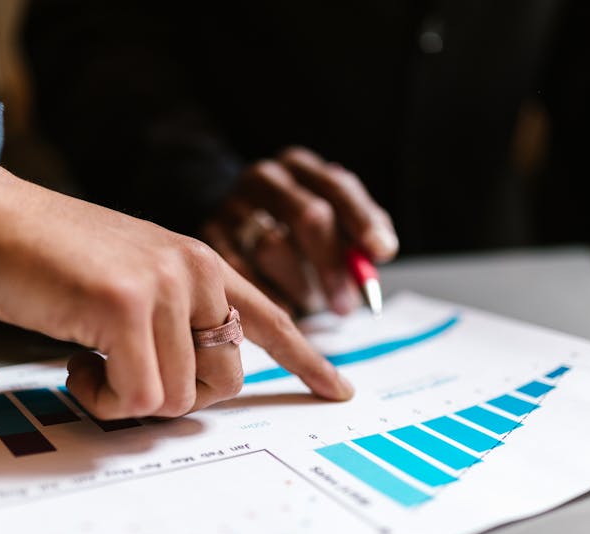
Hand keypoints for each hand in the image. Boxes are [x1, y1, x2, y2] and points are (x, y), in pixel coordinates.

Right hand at [0, 167, 353, 416]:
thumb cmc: (51, 259)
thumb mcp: (131, 283)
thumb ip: (172, 322)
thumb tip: (198, 381)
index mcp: (200, 264)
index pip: (271, 317)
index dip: (305, 359)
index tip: (338, 390)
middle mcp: (195, 272)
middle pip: (225, 381)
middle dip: (176, 395)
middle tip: (124, 370)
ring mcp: (164, 287)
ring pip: (176, 398)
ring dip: (125, 397)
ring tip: (88, 355)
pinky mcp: (125, 307)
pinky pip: (136, 397)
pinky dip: (100, 397)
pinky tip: (75, 360)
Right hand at [202, 146, 397, 315]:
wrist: (229, 217)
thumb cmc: (292, 226)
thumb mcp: (329, 217)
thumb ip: (358, 233)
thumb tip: (380, 252)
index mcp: (300, 166)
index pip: (337, 188)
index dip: (362, 220)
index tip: (382, 252)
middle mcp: (265, 178)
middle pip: (307, 216)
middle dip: (331, 265)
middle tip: (346, 305)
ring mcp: (232, 205)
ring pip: (272, 247)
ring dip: (299, 284)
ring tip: (311, 304)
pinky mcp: (207, 235)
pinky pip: (239, 272)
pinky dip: (265, 296)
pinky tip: (281, 310)